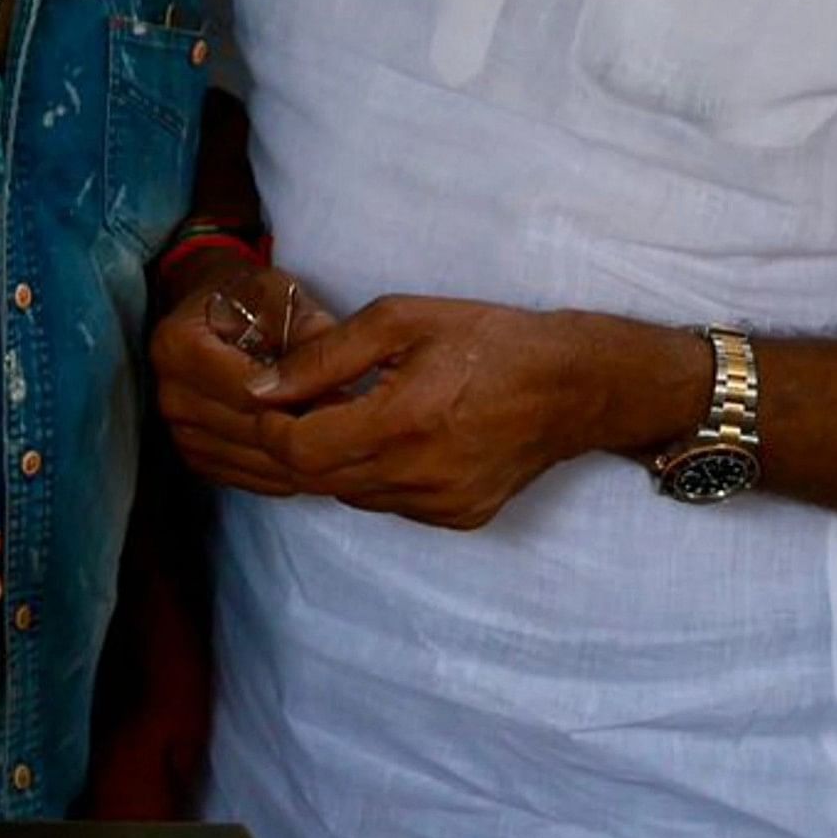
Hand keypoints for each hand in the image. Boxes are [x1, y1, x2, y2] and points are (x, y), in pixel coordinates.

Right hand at [148, 251, 341, 497]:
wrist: (209, 314)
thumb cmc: (243, 299)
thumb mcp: (276, 292)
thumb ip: (306, 326)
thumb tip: (340, 368)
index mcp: (179, 346)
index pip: (250, 392)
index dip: (303, 396)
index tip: (344, 392)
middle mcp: (170, 394)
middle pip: (251, 430)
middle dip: (304, 427)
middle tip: (351, 418)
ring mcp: (178, 430)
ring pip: (253, 460)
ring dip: (298, 456)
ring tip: (336, 435)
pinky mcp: (193, 455)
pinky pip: (245, 478)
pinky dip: (282, 472)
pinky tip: (309, 452)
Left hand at [257, 297, 704, 529]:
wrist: (576, 386)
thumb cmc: (489, 340)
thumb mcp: (401, 320)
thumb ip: (323, 356)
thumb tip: (260, 389)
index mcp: (403, 422)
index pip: (297, 450)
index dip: (271, 425)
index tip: (274, 397)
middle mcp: (421, 476)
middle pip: (316, 479)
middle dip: (296, 441)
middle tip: (307, 402)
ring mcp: (442, 505)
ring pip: (349, 495)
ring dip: (335, 459)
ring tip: (356, 414)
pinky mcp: (460, 517)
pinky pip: (388, 504)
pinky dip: (375, 475)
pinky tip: (398, 439)